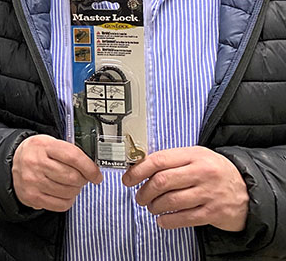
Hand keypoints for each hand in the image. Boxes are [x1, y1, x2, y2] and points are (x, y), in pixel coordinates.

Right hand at [12, 134, 102, 211]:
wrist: (14, 161)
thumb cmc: (38, 153)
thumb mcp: (51, 144)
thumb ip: (71, 153)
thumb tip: (93, 170)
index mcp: (44, 146)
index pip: (73, 157)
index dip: (90, 168)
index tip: (97, 175)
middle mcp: (36, 163)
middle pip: (72, 177)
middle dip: (83, 180)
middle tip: (81, 178)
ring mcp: (32, 181)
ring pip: (68, 192)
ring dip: (75, 190)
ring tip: (69, 185)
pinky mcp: (31, 196)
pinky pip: (60, 204)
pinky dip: (68, 201)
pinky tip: (63, 194)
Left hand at [122, 146, 247, 231]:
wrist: (248, 191)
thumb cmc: (214, 172)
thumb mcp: (195, 157)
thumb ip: (171, 161)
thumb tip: (138, 168)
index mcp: (194, 155)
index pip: (158, 160)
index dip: (138, 171)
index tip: (128, 179)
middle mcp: (202, 172)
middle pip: (162, 182)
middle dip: (144, 192)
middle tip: (140, 197)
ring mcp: (208, 193)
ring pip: (170, 201)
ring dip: (154, 207)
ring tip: (152, 207)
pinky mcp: (213, 212)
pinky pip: (183, 219)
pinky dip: (167, 221)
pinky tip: (162, 219)